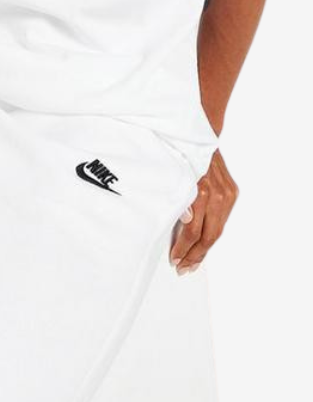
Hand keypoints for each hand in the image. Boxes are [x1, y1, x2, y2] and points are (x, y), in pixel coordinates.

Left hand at [169, 148, 238, 273]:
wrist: (199, 133)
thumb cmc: (178, 154)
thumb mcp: (168, 177)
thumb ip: (174, 202)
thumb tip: (176, 226)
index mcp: (199, 191)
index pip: (193, 230)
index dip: (183, 248)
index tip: (174, 260)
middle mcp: (216, 194)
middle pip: (208, 235)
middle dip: (195, 255)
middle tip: (183, 268)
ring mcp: (227, 194)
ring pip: (217, 230)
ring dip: (204, 248)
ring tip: (192, 262)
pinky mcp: (232, 192)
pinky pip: (222, 220)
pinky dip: (211, 233)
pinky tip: (203, 244)